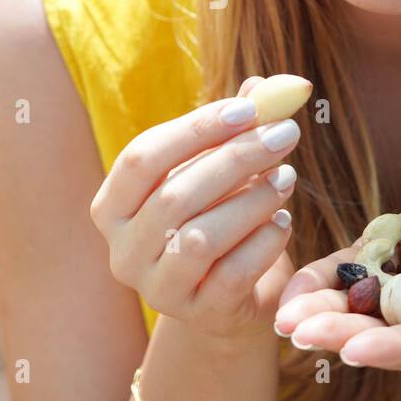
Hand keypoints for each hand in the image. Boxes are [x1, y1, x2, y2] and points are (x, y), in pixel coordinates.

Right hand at [90, 77, 300, 340]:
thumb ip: (234, 129)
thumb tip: (266, 86)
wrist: (229, 297)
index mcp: (112, 206)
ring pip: (199, 238)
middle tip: (284, 134)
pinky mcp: (198, 314)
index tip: (249, 109)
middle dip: (235, 159)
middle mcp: (123, 251)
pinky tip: (283, 221)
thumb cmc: (215, 218)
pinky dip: (263, 243)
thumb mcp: (217, 172)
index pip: (142, 157)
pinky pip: (232, 275)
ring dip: (251, 201)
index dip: (195, 129)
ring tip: (287, 177)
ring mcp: (156, 289)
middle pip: (174, 196)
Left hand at [273, 186, 400, 390]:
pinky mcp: (377, 262)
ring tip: (286, 316)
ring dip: (317, 310)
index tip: (356, 348)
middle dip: (337, 332)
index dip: (389, 348)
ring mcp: (393, 297)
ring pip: (350, 308)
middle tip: (302, 331)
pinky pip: (344, 273)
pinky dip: (318, 278)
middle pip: (374, 334)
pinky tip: (292, 288)